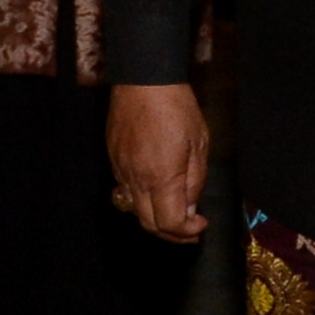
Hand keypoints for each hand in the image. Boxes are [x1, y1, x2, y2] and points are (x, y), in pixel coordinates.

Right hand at [107, 82, 209, 242]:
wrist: (143, 81)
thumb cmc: (177, 109)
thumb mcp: (199, 146)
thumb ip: (194, 181)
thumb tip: (189, 208)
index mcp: (161, 178)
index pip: (169, 224)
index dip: (186, 232)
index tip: (201, 223)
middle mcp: (136, 180)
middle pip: (148, 224)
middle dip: (171, 233)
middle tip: (190, 228)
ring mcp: (121, 170)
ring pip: (134, 209)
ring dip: (156, 218)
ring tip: (176, 212)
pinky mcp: (113, 159)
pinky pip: (126, 190)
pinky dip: (142, 200)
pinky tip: (157, 190)